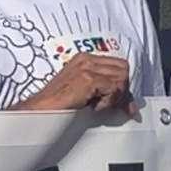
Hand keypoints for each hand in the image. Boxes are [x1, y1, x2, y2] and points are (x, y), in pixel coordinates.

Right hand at [14, 54, 136, 114]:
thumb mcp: (86, 95)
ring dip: (114, 97)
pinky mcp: (87, 78)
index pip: (118, 65)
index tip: (120, 103)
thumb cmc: (59, 106)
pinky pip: (113, 88)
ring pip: (121, 78)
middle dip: (122, 90)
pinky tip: (92, 107)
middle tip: (108, 105)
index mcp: (86, 58)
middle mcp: (87, 58)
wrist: (38, 111)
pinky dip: (108, 102)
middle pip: (123, 69)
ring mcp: (86, 67)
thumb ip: (107, 93)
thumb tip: (132, 107)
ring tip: (96, 106)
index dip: (123, 85)